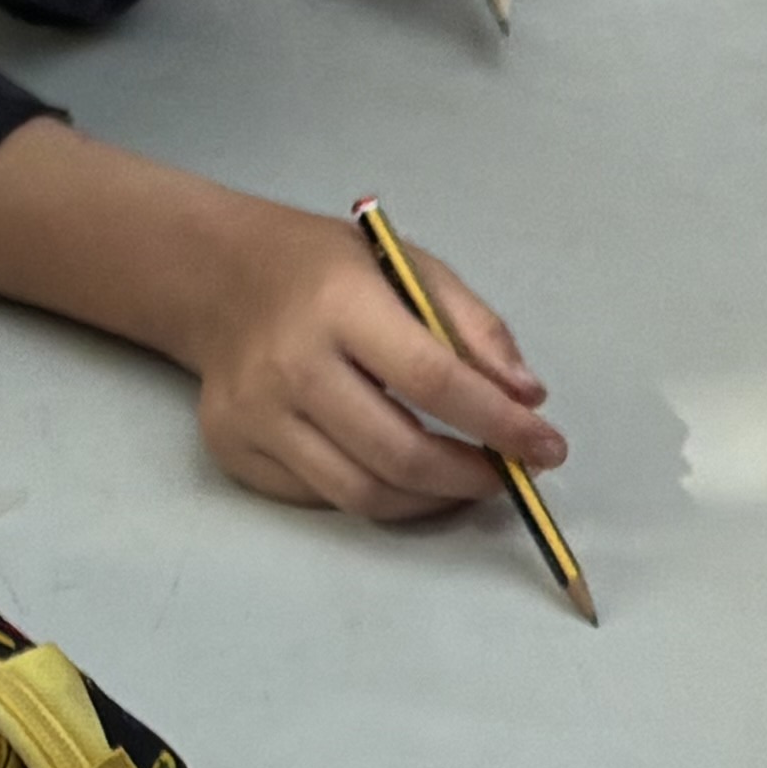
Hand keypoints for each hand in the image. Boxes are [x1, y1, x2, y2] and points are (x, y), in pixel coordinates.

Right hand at [181, 188, 566, 520]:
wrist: (220, 278)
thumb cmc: (327, 271)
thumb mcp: (410, 267)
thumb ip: (475, 329)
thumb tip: (528, 398)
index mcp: (338, 304)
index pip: (432, 380)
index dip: (499, 423)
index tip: (546, 446)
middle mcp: (290, 364)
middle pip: (398, 453)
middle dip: (471, 478)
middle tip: (509, 474)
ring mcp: (255, 415)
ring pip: (363, 494)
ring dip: (432, 500)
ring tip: (466, 481)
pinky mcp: (236, 451)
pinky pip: (324, 498)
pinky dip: (380, 496)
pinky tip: (404, 474)